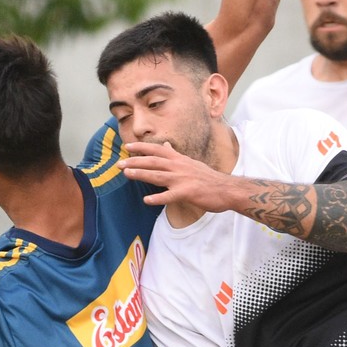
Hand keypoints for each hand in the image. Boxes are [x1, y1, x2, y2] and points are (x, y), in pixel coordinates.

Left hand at [118, 141, 232, 210]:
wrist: (226, 189)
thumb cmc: (207, 178)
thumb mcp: (190, 163)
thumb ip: (176, 156)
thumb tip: (166, 146)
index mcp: (179, 159)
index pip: (157, 149)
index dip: (142, 147)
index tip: (127, 147)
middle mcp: (179, 166)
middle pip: (153, 161)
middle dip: (135, 161)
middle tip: (119, 164)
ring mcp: (182, 179)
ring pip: (158, 175)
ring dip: (141, 174)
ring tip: (127, 174)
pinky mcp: (187, 193)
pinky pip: (170, 196)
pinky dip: (158, 198)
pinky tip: (147, 200)